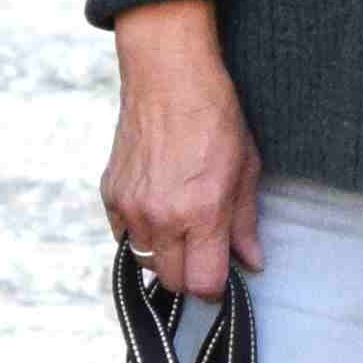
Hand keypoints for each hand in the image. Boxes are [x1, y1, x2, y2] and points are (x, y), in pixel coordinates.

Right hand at [104, 0, 264, 298]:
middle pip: (172, 281)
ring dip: (164, 255)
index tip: (222, 277)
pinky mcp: (110, 194)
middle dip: (190, 274)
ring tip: (181, 226)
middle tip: (204, 252)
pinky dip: (140, 233)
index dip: (216, 287)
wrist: (168, 76)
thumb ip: (245, 223)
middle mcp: (162, 216)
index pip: (203, 284)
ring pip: (146, 261)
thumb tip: (252, 262)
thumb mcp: (246, 170)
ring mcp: (131, 207)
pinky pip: (123, 236)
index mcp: (202, 212)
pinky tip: (157, 209)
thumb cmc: (215, 118)